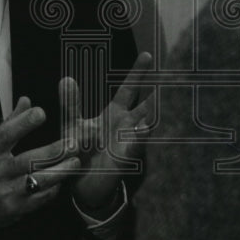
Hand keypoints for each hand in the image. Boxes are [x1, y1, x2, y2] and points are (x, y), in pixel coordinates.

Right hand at [0, 97, 81, 239]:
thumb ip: (12, 123)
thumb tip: (26, 99)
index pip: (5, 135)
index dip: (22, 123)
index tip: (41, 112)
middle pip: (27, 160)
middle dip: (52, 151)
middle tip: (74, 142)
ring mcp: (6, 192)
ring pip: (37, 181)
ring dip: (60, 171)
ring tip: (76, 161)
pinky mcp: (16, 209)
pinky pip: (40, 198)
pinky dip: (53, 188)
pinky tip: (63, 179)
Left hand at [60, 52, 154, 214]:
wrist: (81, 184)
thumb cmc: (79, 151)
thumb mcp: (72, 125)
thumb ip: (70, 104)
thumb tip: (66, 78)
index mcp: (114, 113)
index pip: (129, 89)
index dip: (137, 72)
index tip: (148, 54)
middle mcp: (126, 126)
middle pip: (146, 104)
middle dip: (158, 90)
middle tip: (174, 74)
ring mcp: (129, 142)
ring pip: (145, 124)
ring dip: (151, 113)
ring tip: (159, 97)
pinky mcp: (125, 160)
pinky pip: (134, 147)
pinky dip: (138, 138)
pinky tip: (143, 128)